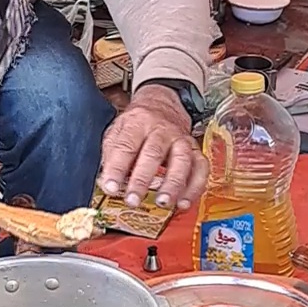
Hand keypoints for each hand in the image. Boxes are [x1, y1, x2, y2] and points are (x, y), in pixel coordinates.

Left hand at [99, 84, 207, 210]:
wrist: (163, 103)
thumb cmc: (138, 122)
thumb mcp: (118, 129)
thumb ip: (112, 154)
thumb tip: (107, 182)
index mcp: (138, 123)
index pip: (126, 146)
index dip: (116, 169)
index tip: (109, 187)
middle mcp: (161, 130)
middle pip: (153, 154)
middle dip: (142, 180)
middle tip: (133, 200)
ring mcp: (181, 140)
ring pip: (181, 161)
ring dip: (173, 185)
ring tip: (163, 202)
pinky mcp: (195, 150)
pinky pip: (200, 169)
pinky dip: (194, 187)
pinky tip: (183, 203)